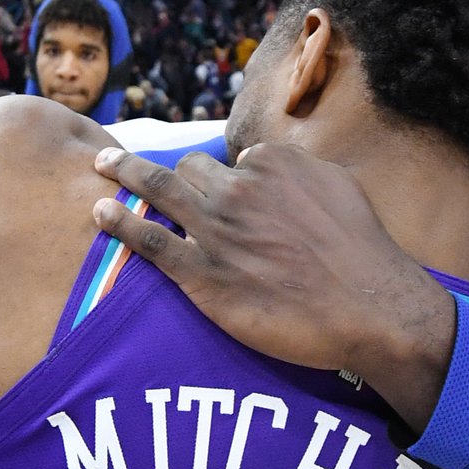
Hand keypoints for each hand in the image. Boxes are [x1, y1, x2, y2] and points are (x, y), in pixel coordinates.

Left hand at [93, 143, 456, 431]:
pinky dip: (119, 222)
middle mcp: (240, 188)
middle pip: (192, 169)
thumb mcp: (338, 187)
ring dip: (124, 173)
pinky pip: (148, 241)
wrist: (369, 307)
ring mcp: (217, 230)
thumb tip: (277, 168)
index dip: (235, 180)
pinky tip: (99, 211)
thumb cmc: (362, 254)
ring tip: (101, 165)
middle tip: (143, 167)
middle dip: (177, 173)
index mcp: (274, 164)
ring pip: (159, 190)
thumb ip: (300, 173)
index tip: (234, 194)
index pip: (237, 161)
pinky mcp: (203, 274)